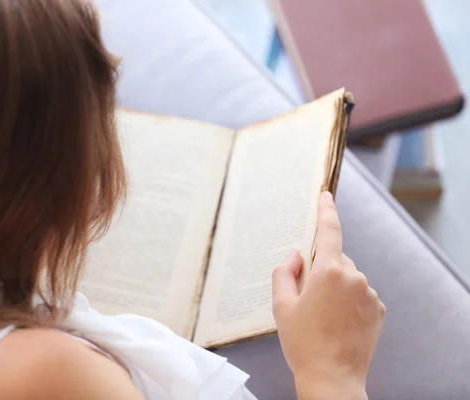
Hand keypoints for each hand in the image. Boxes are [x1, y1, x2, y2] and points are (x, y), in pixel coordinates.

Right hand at [272, 192, 384, 399]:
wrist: (332, 378)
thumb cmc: (303, 343)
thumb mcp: (281, 306)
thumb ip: (284, 273)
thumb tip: (295, 256)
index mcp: (329, 272)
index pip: (329, 231)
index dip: (326, 210)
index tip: (326, 195)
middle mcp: (354, 277)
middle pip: (335, 259)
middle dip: (321, 270)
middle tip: (306, 297)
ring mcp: (369, 294)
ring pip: (348, 278)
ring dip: (336, 287)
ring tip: (322, 317)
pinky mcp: (378, 310)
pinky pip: (360, 294)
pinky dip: (349, 301)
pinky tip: (337, 322)